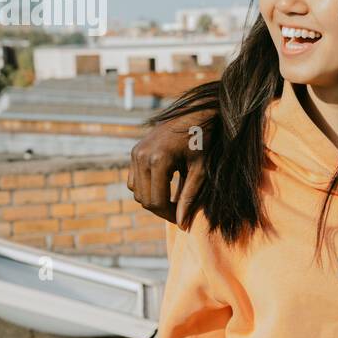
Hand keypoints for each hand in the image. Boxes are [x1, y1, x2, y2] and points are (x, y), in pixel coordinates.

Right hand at [127, 109, 212, 225]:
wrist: (195, 113)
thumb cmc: (203, 141)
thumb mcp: (200, 170)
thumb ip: (189, 197)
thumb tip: (182, 224)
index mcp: (159, 160)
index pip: (157, 201)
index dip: (169, 215)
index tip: (182, 221)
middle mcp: (142, 156)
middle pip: (144, 199)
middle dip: (160, 210)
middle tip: (179, 213)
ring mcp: (136, 152)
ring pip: (136, 191)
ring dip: (152, 199)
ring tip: (173, 201)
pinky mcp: (135, 151)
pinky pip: (134, 180)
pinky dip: (145, 188)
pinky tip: (164, 188)